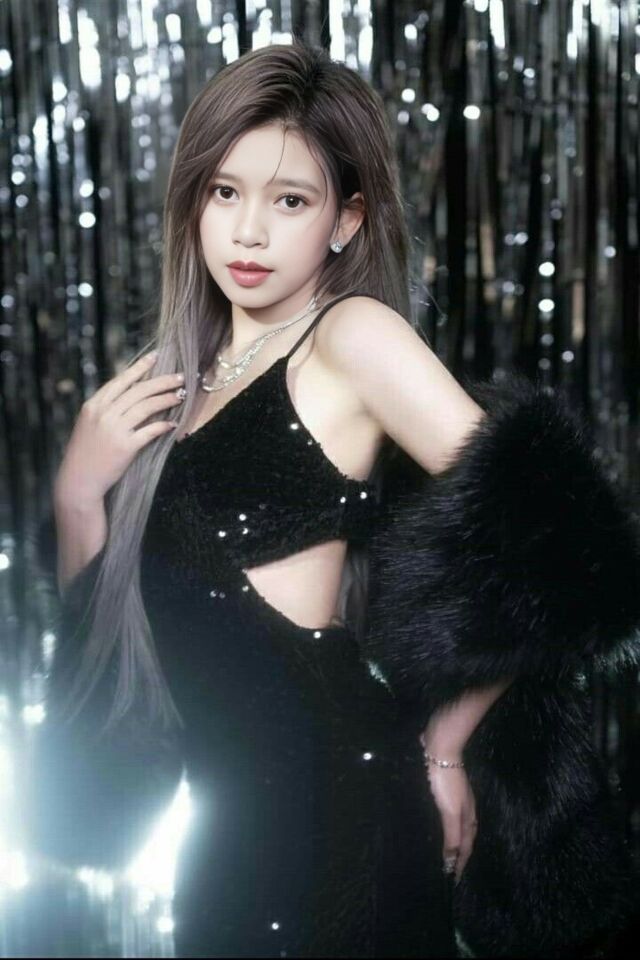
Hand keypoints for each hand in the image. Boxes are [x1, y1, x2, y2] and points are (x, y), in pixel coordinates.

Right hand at [54, 351, 184, 503]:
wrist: (78, 480)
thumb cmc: (85, 453)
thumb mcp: (88, 424)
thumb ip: (105, 408)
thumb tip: (131, 394)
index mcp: (94, 405)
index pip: (121, 380)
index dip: (140, 367)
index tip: (156, 356)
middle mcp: (104, 414)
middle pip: (139, 391)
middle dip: (162, 381)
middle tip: (180, 377)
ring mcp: (114, 429)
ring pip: (147, 406)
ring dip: (166, 399)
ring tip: (180, 396)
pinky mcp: (125, 446)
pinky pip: (150, 431)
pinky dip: (163, 425)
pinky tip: (173, 424)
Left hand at [419, 734, 477, 885]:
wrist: (441, 748)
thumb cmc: (445, 781)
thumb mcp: (450, 811)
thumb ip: (452, 836)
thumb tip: (452, 861)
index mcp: (468, 817)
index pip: (465, 847)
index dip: (460, 864)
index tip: (453, 881)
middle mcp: (464, 809)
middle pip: (464, 837)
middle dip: (459, 855)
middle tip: (450, 870)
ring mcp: (455, 798)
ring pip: (456, 825)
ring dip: (452, 840)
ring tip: (444, 851)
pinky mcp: (444, 788)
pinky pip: (445, 812)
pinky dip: (444, 824)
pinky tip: (435, 822)